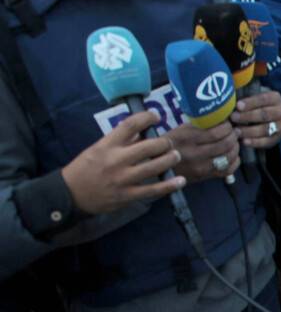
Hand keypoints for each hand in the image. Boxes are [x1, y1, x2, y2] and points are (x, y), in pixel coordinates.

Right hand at [61, 111, 185, 214]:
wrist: (70, 194)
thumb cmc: (86, 168)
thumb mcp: (98, 148)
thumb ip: (120, 140)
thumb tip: (142, 129)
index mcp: (107, 145)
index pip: (130, 125)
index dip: (146, 118)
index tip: (156, 116)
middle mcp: (116, 160)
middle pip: (148, 147)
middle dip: (164, 143)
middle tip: (169, 143)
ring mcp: (123, 179)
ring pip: (154, 167)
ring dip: (169, 160)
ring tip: (176, 156)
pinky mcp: (127, 195)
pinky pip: (153, 190)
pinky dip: (169, 185)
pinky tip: (180, 181)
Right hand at [164, 121, 240, 182]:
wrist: (158, 167)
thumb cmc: (170, 144)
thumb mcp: (179, 130)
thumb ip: (198, 125)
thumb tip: (220, 117)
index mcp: (187, 139)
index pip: (216, 133)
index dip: (227, 126)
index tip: (228, 123)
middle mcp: (194, 154)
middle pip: (225, 144)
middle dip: (234, 135)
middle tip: (234, 131)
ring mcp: (201, 167)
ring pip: (229, 157)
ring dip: (236, 147)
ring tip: (234, 141)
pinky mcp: (205, 177)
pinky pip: (228, 170)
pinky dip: (234, 161)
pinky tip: (232, 155)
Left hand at [230, 89, 280, 149]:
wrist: (265, 121)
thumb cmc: (252, 106)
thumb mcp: (251, 98)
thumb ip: (243, 96)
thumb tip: (228, 96)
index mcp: (275, 98)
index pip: (264, 99)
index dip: (251, 102)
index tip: (238, 106)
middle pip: (265, 114)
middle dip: (248, 116)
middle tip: (233, 118)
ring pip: (266, 129)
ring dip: (249, 131)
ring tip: (236, 131)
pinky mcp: (278, 138)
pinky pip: (267, 141)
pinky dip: (255, 142)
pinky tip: (244, 142)